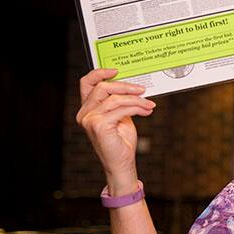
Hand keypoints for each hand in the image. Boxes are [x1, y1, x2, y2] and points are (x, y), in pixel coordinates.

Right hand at [76, 68, 154, 188]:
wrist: (121, 163)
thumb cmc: (121, 141)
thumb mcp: (120, 116)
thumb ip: (120, 102)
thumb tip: (134, 87)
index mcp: (87, 108)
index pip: (86, 83)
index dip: (99, 72)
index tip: (116, 70)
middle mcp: (84, 113)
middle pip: (103, 87)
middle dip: (125, 86)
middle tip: (143, 90)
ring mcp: (89, 119)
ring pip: (115, 98)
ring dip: (136, 100)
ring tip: (149, 104)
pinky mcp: (98, 125)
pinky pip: (122, 109)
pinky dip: (137, 108)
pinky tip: (146, 111)